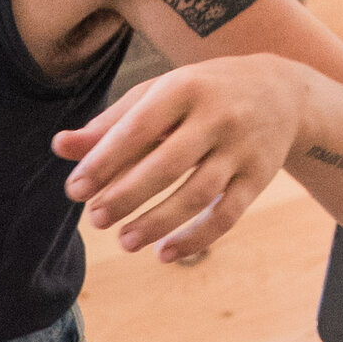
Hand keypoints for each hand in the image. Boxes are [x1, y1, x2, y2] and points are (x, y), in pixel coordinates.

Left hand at [54, 56, 305, 264]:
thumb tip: (59, 147)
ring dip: (159, 222)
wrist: (282, 90)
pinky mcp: (259, 177)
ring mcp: (242, 148)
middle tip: (96, 220)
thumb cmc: (202, 93)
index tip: (75, 190)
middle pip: (167, 165)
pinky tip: (164, 254)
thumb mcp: (159, 94)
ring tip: (125, 242)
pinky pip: (227, 214)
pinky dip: (196, 238)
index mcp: (185, 87)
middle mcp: (218, 116)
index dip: (104, 161)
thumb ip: (111, 124)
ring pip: (198, 193)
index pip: (138, 128)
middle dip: (127, 196)